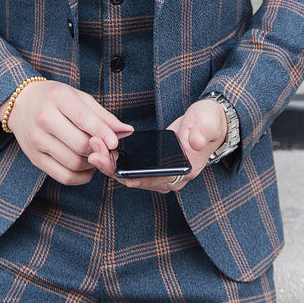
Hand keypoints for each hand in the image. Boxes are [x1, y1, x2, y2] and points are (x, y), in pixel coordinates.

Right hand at [1, 80, 132, 185]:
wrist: (20, 103)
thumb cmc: (54, 98)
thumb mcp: (78, 97)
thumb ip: (103, 115)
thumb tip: (127, 131)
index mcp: (58, 98)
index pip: (83, 119)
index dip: (102, 133)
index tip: (115, 143)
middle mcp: (44, 119)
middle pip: (80, 145)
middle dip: (100, 151)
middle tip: (109, 151)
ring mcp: (37, 140)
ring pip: (73, 163)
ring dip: (92, 165)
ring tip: (98, 156)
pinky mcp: (34, 158)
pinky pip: (63, 176)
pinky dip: (81, 176)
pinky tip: (86, 167)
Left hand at [87, 99, 228, 191]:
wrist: (209, 121)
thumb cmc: (209, 123)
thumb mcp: (207, 124)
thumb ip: (201, 133)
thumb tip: (195, 141)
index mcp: (185, 171)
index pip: (158, 182)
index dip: (139, 179)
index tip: (120, 174)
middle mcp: (170, 176)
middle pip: (138, 180)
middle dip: (115, 170)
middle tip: (96, 155)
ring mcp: (159, 171)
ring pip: (130, 174)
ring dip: (111, 163)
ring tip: (94, 148)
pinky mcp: (151, 162)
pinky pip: (130, 165)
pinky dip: (115, 157)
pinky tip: (101, 146)